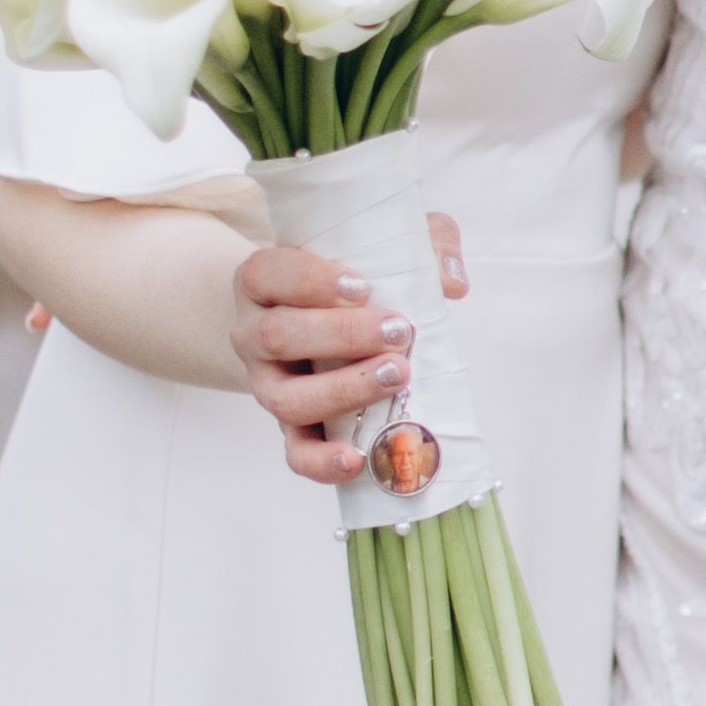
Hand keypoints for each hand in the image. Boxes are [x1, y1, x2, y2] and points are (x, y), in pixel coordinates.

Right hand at [231, 237, 429, 485]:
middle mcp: (253, 333)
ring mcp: (266, 384)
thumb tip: (452, 283)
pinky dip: (322, 461)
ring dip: (342, 391)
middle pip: (279, 336)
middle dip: (341, 336)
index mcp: (261, 281)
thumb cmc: (351, 279)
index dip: (311, 282)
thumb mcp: (380, 245)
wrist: (312, 324)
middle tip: (398, 331)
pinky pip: (295, 452)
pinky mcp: (289, 427)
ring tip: (396, 376)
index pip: (269, 274)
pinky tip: (356, 458)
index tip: (363, 287)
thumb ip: (421, 243)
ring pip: (285, 398)